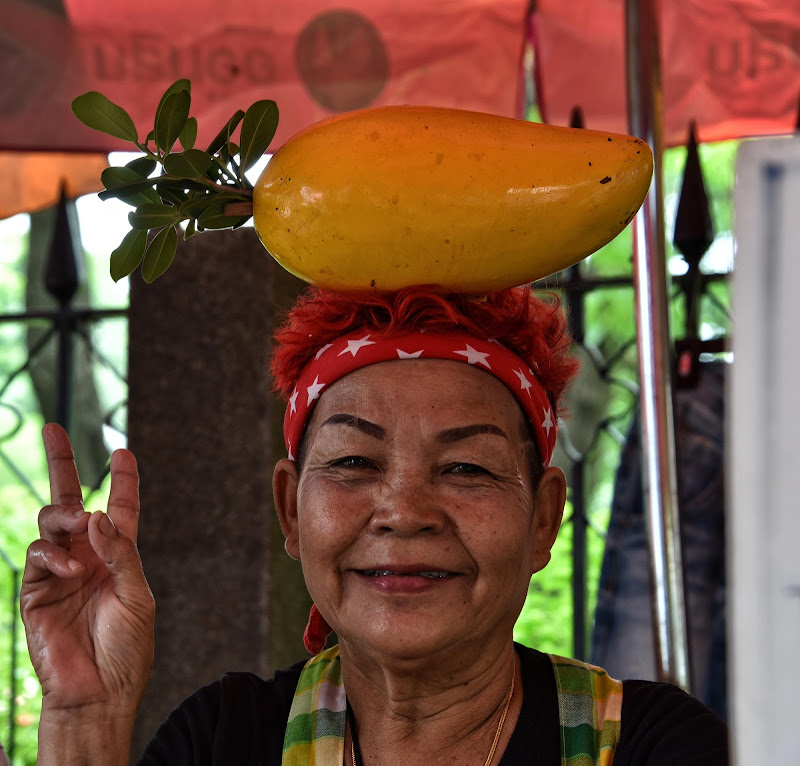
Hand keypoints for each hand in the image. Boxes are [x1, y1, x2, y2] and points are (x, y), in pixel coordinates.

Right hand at [20, 424, 154, 719]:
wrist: (99, 691)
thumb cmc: (127, 647)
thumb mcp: (136, 594)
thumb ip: (119, 552)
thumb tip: (97, 514)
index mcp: (118, 555)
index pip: (120, 508)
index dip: (122, 479)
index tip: (122, 450)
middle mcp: (87, 556)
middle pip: (73, 501)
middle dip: (62, 464)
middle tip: (54, 430)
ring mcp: (59, 570)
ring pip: (51, 522)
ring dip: (65, 517)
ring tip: (80, 526)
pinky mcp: (35, 590)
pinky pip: (38, 555)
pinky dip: (53, 554)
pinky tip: (70, 568)